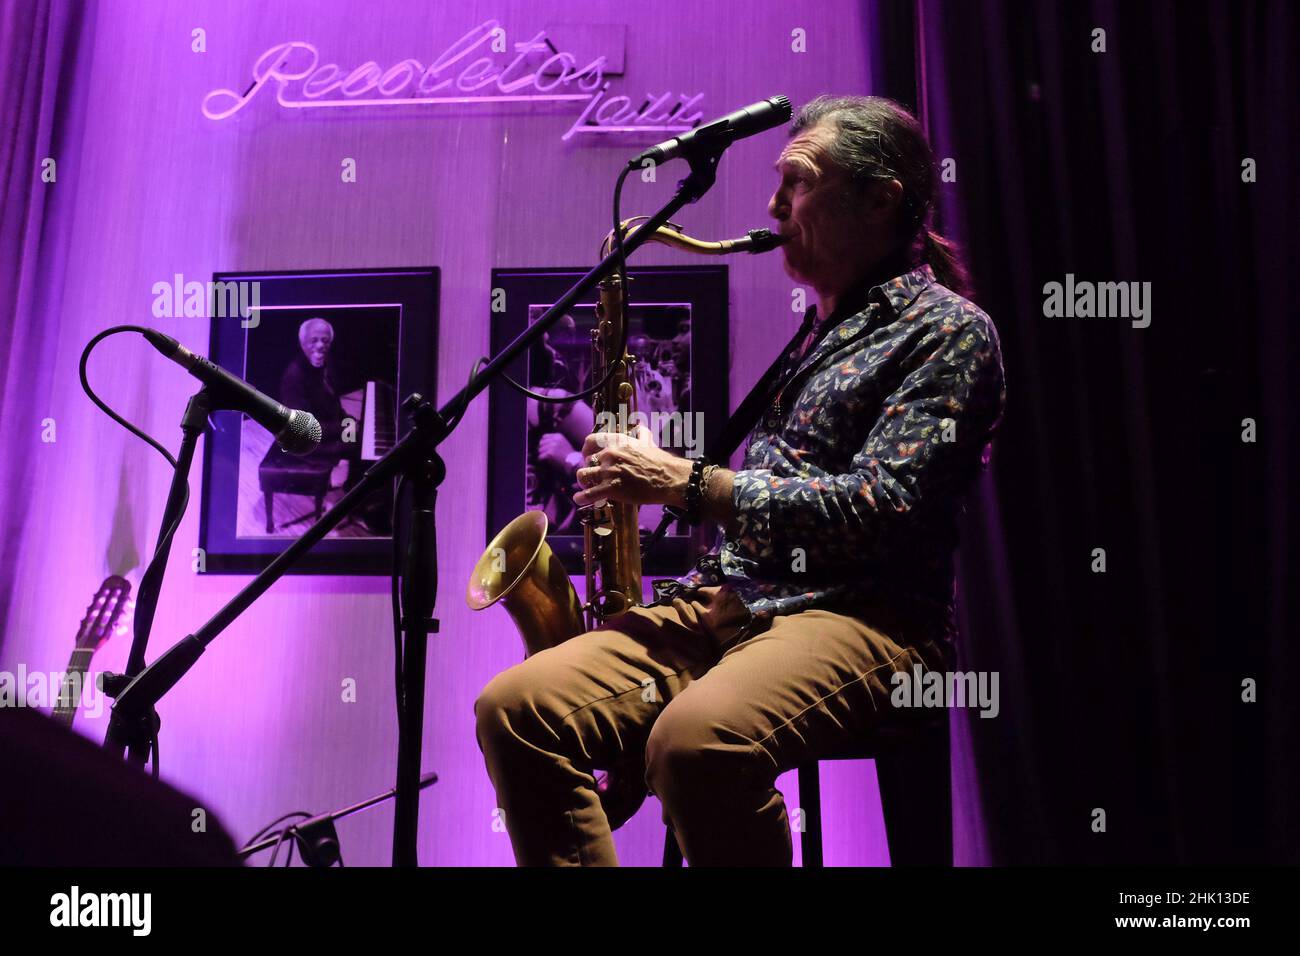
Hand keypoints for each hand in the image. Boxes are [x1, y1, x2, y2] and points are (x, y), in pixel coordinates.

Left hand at [536, 432, 575, 468]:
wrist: (574, 463)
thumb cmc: (568, 456)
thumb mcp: (563, 444)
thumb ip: (554, 441)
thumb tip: (541, 442)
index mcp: (558, 436)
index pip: (544, 437)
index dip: (543, 444)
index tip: (546, 449)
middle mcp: (555, 440)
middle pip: (541, 443)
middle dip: (542, 449)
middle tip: (545, 455)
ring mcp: (552, 446)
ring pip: (540, 450)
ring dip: (542, 455)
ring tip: (548, 459)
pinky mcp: (550, 453)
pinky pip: (540, 457)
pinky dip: (542, 461)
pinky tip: (547, 462)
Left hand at [574, 424, 691, 507]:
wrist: (668, 478)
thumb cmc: (660, 462)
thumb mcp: (648, 442)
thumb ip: (641, 434)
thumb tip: (640, 427)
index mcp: (618, 442)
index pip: (591, 440)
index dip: (586, 448)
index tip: (587, 454)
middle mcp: (610, 455)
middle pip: (587, 461)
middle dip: (589, 468)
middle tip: (593, 475)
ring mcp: (609, 471)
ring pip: (584, 475)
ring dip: (583, 481)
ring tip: (586, 486)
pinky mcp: (611, 488)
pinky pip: (589, 493)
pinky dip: (581, 497)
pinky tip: (578, 499)